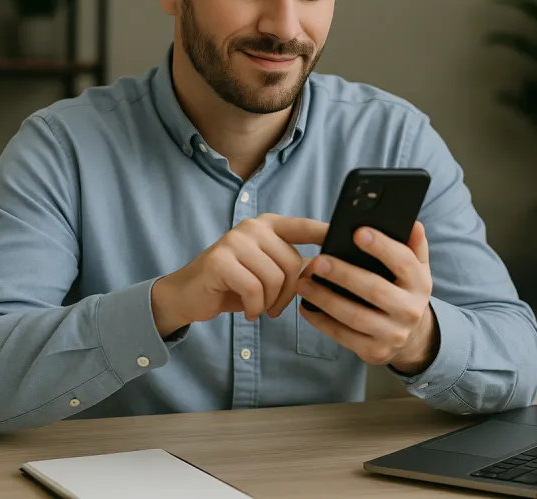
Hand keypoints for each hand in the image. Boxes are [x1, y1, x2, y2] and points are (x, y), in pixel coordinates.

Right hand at [151, 214, 327, 336]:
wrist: (189, 295)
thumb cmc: (233, 284)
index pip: (304, 226)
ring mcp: (234, 241)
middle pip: (292, 263)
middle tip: (274, 308)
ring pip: (274, 278)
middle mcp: (252, 227)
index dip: (325, 233)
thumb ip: (293, 266)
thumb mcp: (267, 272)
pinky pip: (254, 289)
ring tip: (259, 308)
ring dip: (270, 303)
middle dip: (288, 294)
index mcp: (268, 226)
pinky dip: (254, 307)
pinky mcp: (220, 260)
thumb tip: (326, 269)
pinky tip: (247, 310)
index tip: (346, 238)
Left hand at [297, 221, 438, 374]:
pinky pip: (343, 336)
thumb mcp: (415, 269)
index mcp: (420, 284)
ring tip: (303, 282)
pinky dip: (321, 321)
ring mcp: (393, 334)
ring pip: (354, 316)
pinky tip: (306, 306)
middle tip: (318, 261)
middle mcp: (410, 310)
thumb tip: (413, 223)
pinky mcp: (374, 351)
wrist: (411, 338)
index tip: (358, 232)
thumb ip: (413, 245)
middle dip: (344, 274)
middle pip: (375, 289)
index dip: (382, 247)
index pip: (404, 262)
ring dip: (325, 298)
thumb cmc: (404, 291)